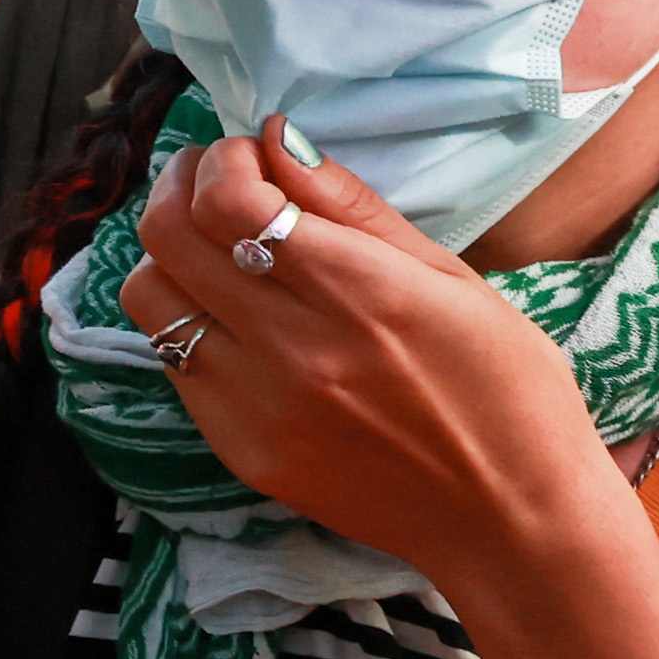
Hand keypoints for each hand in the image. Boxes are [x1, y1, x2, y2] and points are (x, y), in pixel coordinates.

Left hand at [112, 122, 636, 595]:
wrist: (512, 520)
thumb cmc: (507, 388)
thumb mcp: (451, 278)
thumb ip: (352, 206)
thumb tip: (277, 137)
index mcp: (362, 294)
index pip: (229, 200)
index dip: (222, 159)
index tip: (248, 154)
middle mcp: (297, 350)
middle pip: (168, 236)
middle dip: (180, 185)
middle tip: (214, 179)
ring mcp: (259, 407)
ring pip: (147, 296)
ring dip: (168, 253)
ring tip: (212, 245)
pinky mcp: (240, 451)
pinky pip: (173, 361)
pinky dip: (188, 320)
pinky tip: (233, 316)